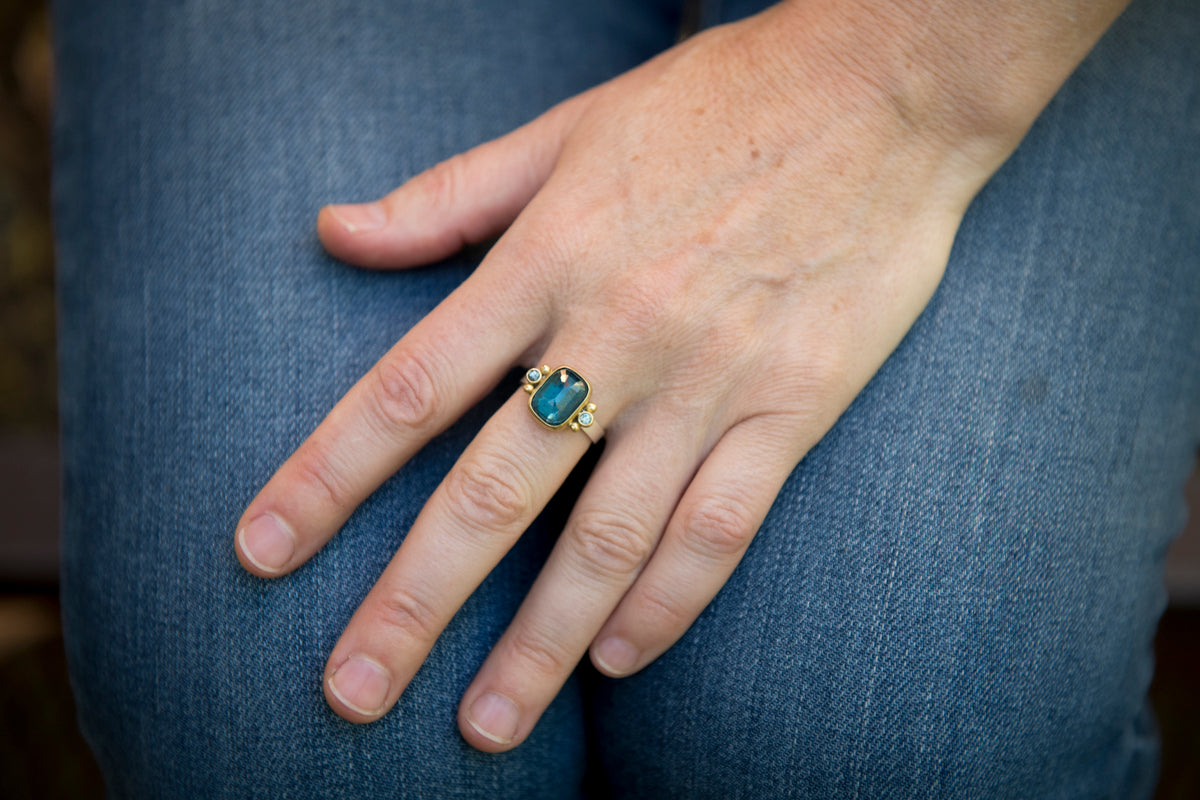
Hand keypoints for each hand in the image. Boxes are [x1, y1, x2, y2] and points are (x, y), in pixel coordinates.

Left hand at [235, 1, 1035, 750]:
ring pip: (608, 539)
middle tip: (353, 693)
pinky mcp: (795, 406)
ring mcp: (709, 379)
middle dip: (414, 602)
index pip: (408, 389)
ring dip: (538, 644)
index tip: (263, 552)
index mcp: (546, 259)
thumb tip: (334, 231)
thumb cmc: (715, 104)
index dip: (327, 476)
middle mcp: (617, 332)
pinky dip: (666, 607)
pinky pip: (720, 529)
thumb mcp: (567, 127)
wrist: (882, 91)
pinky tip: (616, 662)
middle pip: (494, 491)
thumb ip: (447, 196)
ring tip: (486, 728)